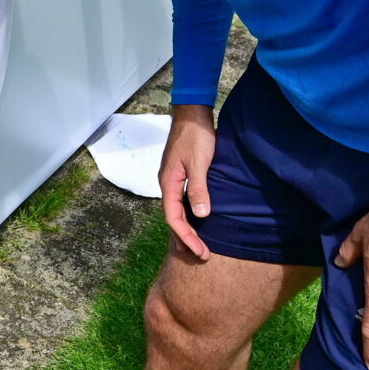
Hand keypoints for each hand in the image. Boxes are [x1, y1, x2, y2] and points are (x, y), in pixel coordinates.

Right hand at [158, 102, 216, 259]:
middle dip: (186, 238)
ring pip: (177, 211)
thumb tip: (201, 215)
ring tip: (195, 246)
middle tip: (201, 255)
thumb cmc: (196, 137)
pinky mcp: (181, 175)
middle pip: (173, 218)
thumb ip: (199, 189)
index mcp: (168, 183)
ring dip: (187, 229)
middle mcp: (168, 184)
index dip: (186, 236)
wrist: (192, 114)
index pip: (174, 218)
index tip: (200, 251)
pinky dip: (189, 216)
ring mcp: (173, 180)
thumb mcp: (199, 163)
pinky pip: (182, 202)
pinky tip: (197, 221)